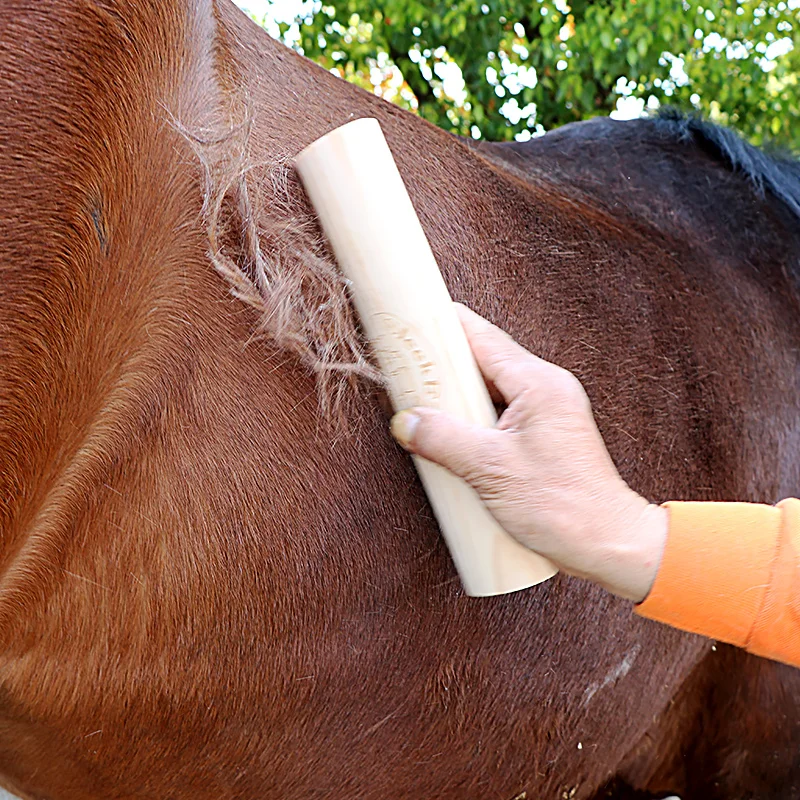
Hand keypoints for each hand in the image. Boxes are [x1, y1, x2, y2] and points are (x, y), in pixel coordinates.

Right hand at [390, 304, 667, 602]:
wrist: (608, 543)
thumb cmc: (560, 506)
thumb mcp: (490, 469)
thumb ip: (443, 439)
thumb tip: (406, 421)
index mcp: (538, 384)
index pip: (482, 338)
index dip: (444, 327)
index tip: (412, 321)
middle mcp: (547, 388)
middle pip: (485, 360)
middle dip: (445, 364)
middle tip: (408, 369)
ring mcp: (548, 411)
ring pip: (492, 389)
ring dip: (458, 396)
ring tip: (421, 403)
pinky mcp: (545, 435)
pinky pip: (501, 414)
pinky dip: (473, 418)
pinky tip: (450, 435)